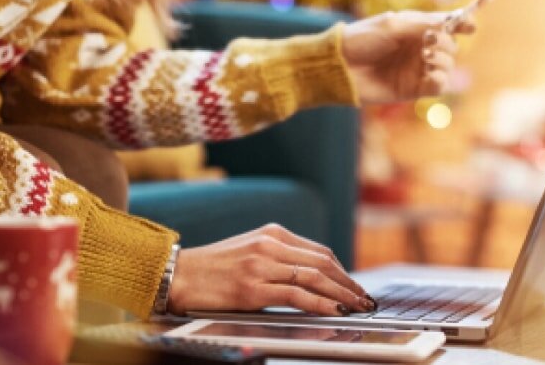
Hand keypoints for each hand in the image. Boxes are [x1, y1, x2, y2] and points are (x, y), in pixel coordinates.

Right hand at [167, 224, 373, 315]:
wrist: (178, 275)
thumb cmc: (212, 268)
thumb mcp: (249, 251)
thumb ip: (278, 258)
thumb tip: (311, 278)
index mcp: (271, 233)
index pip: (319, 252)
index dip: (342, 272)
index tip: (355, 287)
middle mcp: (270, 245)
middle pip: (323, 264)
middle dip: (349, 284)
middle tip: (366, 300)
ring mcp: (262, 265)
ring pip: (315, 278)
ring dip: (342, 295)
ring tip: (358, 308)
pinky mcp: (253, 288)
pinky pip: (297, 296)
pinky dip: (322, 304)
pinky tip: (336, 312)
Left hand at [342, 0, 493, 103]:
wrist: (340, 66)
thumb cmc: (362, 39)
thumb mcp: (394, 25)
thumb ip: (424, 24)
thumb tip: (451, 23)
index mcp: (416, 28)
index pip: (447, 25)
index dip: (463, 24)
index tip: (471, 26)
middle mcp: (420, 48)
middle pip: (452, 46)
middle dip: (447, 43)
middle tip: (429, 42)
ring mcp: (417, 69)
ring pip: (449, 66)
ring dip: (444, 60)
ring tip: (426, 57)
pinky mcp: (413, 89)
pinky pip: (438, 86)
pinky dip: (440, 80)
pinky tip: (429, 74)